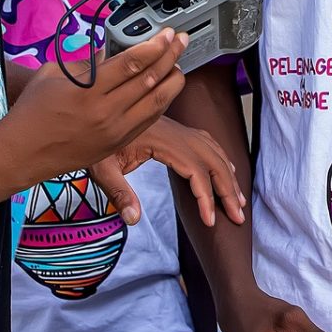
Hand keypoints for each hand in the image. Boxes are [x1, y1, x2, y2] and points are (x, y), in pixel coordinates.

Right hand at [0, 31, 186, 182]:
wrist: (21, 153)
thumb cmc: (32, 110)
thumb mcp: (52, 73)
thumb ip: (84, 61)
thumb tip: (109, 51)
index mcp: (87, 90)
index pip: (132, 64)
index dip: (155, 46)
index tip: (167, 34)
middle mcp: (105, 111)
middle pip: (150, 80)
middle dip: (170, 56)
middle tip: (180, 41)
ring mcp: (115, 130)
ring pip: (157, 102)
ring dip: (173, 80)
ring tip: (179, 64)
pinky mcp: (117, 143)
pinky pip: (149, 120)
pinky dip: (162, 102)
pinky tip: (167, 89)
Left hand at [93, 117, 246, 228]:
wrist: (93, 111)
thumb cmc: (96, 142)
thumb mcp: (100, 167)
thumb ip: (118, 192)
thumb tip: (133, 219)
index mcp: (161, 140)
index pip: (195, 170)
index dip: (206, 196)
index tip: (210, 220)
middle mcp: (176, 132)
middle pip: (213, 160)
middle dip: (228, 189)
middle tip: (238, 216)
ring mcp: (178, 130)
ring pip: (213, 151)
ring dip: (228, 176)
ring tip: (238, 200)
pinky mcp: (176, 130)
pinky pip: (207, 143)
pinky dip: (221, 158)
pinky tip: (227, 170)